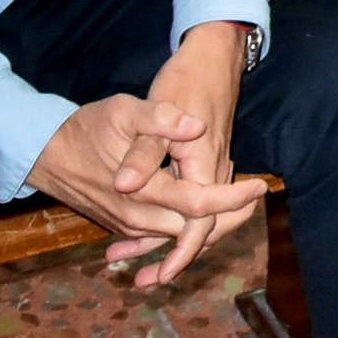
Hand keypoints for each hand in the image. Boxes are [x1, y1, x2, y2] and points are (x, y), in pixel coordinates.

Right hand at [27, 84, 261, 288]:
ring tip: (240, 203)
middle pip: (197, 231)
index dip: (234, 199)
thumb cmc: (87, 127)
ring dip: (211, 224)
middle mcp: (139, 216)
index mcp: (146, 191)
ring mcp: (130, 224)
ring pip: (180, 236)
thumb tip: (194, 126)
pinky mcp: (124, 224)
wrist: (45, 153)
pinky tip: (204, 214)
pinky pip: (162, 235)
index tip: (261, 186)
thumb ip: (161, 119)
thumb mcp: (125, 111)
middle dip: (231, 217)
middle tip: (256, 196)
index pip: (200, 206)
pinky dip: (187, 229)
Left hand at [121, 22, 261, 286]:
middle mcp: (213, 172)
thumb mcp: (154, 112)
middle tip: (141, 281)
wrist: (213, 56)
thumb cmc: (184, 81)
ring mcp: (211, 168)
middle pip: (204, 229)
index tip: (159, 277)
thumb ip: (143, 152)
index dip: (180, 253)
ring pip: (198, 219)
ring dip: (167, 242)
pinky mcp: (203, 163)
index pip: (200, 221)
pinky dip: (169, 220)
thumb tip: (124, 185)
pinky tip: (139, 223)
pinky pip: (193, 202)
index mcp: (203, 165)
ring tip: (128, 260)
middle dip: (174, 258)